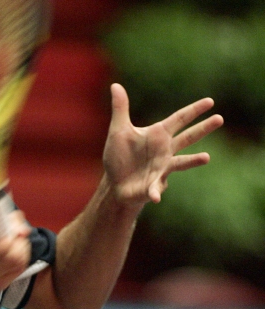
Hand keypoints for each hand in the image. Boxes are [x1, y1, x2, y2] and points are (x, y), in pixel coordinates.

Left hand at [103, 83, 223, 205]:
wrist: (116, 183)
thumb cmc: (119, 156)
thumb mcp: (118, 131)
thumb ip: (120, 109)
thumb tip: (115, 85)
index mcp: (158, 134)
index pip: (179, 119)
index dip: (194, 110)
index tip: (210, 101)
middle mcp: (165, 150)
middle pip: (188, 137)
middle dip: (203, 129)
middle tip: (220, 118)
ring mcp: (162, 168)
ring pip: (181, 162)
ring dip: (193, 161)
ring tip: (206, 157)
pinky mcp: (154, 185)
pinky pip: (156, 188)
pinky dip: (156, 191)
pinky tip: (156, 196)